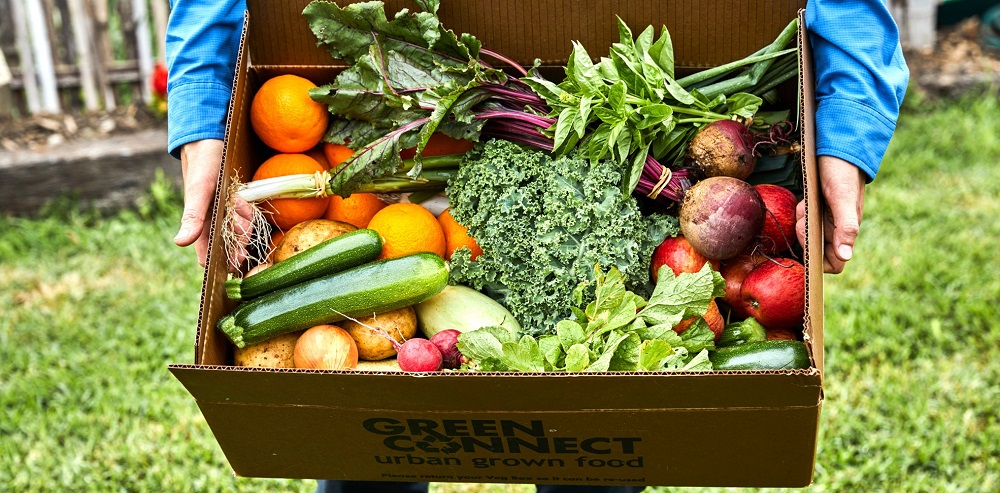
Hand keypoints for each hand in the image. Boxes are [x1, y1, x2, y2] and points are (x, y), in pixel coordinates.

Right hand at [174, 140, 252, 269]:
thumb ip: (192, 216)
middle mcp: (212, 222)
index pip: (209, 257)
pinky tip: (243, 200)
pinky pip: (247, 216)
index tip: (236, 258)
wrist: (212, 137)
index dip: (223, 263)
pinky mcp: (237, 202)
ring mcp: (225, 212)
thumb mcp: (199, 190)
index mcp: (199, 225)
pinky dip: (248, 211)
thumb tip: (180, 242)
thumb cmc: (202, 164)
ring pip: (241, 231)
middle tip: (240, 225)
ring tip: (239, 203)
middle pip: (230, 247)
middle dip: (239, 240)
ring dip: (244, 223)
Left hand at [795, 155, 864, 273]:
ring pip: (809, 235)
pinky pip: (805, 219)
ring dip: (801, 224)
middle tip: (802, 222)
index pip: (835, 263)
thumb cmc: (843, 172)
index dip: (818, 261)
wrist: (841, 146)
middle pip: (817, 251)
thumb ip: (846, 227)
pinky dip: (801, 213)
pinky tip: (804, 201)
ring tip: (805, 208)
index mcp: (846, 231)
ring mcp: (828, 218)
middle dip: (804, 239)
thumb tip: (845, 256)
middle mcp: (838, 228)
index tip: (808, 242)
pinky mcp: (819, 208)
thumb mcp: (843, 198)